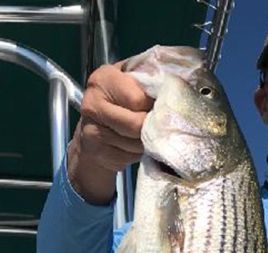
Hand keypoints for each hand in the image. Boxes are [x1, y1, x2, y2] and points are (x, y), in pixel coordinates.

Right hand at [67, 61, 154, 204]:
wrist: (94, 124)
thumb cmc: (121, 97)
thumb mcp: (132, 80)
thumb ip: (150, 79)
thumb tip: (175, 89)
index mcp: (103, 79)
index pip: (139, 99)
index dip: (154, 105)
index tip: (158, 106)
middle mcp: (93, 104)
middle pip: (136, 125)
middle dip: (152, 127)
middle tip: (158, 124)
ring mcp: (92, 131)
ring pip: (135, 144)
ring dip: (147, 142)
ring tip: (146, 134)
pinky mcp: (97, 153)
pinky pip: (129, 158)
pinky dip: (138, 154)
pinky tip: (134, 145)